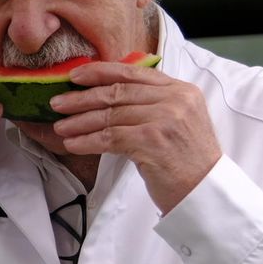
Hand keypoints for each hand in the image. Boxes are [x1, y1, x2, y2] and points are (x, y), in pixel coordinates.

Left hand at [48, 62, 220, 212]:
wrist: (204, 192)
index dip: (100, 72)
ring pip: (110, 115)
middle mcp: (175, 100)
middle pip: (117, 93)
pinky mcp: (152, 141)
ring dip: (79, 122)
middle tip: (57, 103)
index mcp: (181, 90)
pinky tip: (73, 144)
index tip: (75, 75)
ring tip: (60, 127)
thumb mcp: (177, 121)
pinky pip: (109, 137)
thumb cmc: (186, 160)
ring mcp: (165, 119)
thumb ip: (151, 103)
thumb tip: (105, 94)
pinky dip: (87, 141)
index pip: (133, 72)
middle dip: (82, 98)